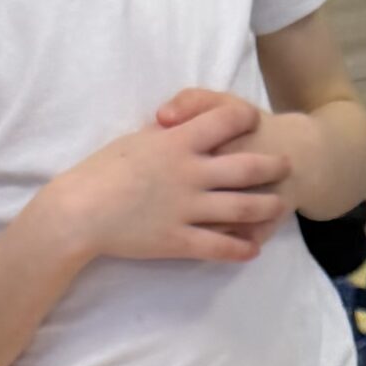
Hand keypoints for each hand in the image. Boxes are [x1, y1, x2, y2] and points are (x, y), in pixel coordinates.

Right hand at [60, 94, 290, 266]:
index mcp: (177, 142)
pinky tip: (254, 249)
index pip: (226, 120)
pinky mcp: (179, 240)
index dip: (245, 116)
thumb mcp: (136, 141)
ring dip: (268, 207)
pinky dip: (241, 248)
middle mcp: (190, 173)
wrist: (78, 212)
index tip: (254, 119)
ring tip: (280, 206)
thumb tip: (181, 128)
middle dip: (273, 165)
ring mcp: (187, 209)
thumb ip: (165, 136)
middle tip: (286, 165)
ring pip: (242, 208)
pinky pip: (219, 246)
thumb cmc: (100, 172)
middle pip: (247, 166)